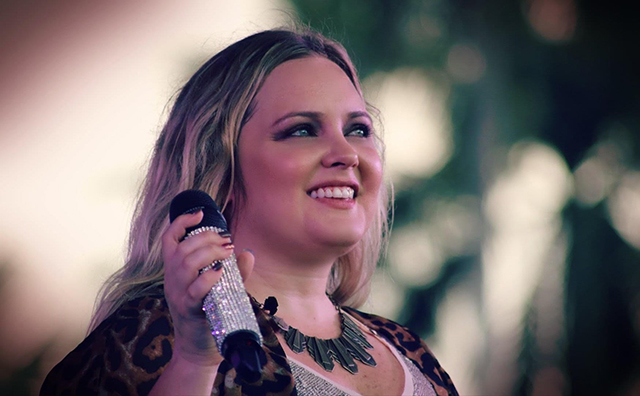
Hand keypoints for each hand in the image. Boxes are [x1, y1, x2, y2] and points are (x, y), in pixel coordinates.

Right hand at [161, 210, 254, 366]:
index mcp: (175, 270)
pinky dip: (208, 277)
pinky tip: (221, 271)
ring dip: (210, 252)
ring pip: (186, 264)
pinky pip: (194, 290)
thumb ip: (233, 271)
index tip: (200, 213)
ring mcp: (178, 295)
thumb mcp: (219, 287)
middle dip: (206, 237)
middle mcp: (172, 279)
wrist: (198, 349)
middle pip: (182, 248)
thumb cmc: (209, 313)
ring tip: (227, 252)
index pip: (169, 239)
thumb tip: (247, 252)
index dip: (181, 222)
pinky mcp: (189, 310)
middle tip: (227, 241)